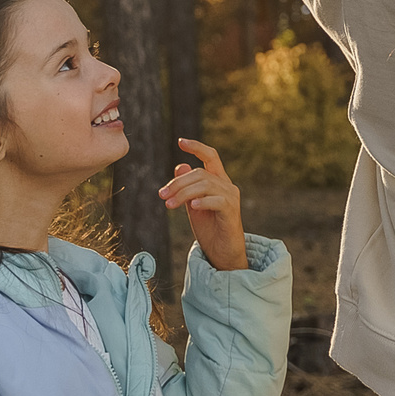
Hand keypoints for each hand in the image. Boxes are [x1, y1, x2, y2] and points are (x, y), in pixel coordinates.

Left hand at [160, 139, 246, 269]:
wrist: (223, 254)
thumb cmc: (210, 230)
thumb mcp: (194, 205)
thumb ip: (188, 188)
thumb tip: (179, 166)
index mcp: (218, 182)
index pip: (210, 157)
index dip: (197, 147)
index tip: (180, 141)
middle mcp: (227, 186)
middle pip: (200, 173)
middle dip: (177, 183)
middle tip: (162, 195)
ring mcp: (231, 198)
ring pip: (205, 185)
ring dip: (183, 193)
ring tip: (168, 205)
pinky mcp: (232, 212)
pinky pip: (217, 200)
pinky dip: (203, 201)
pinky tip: (192, 207)